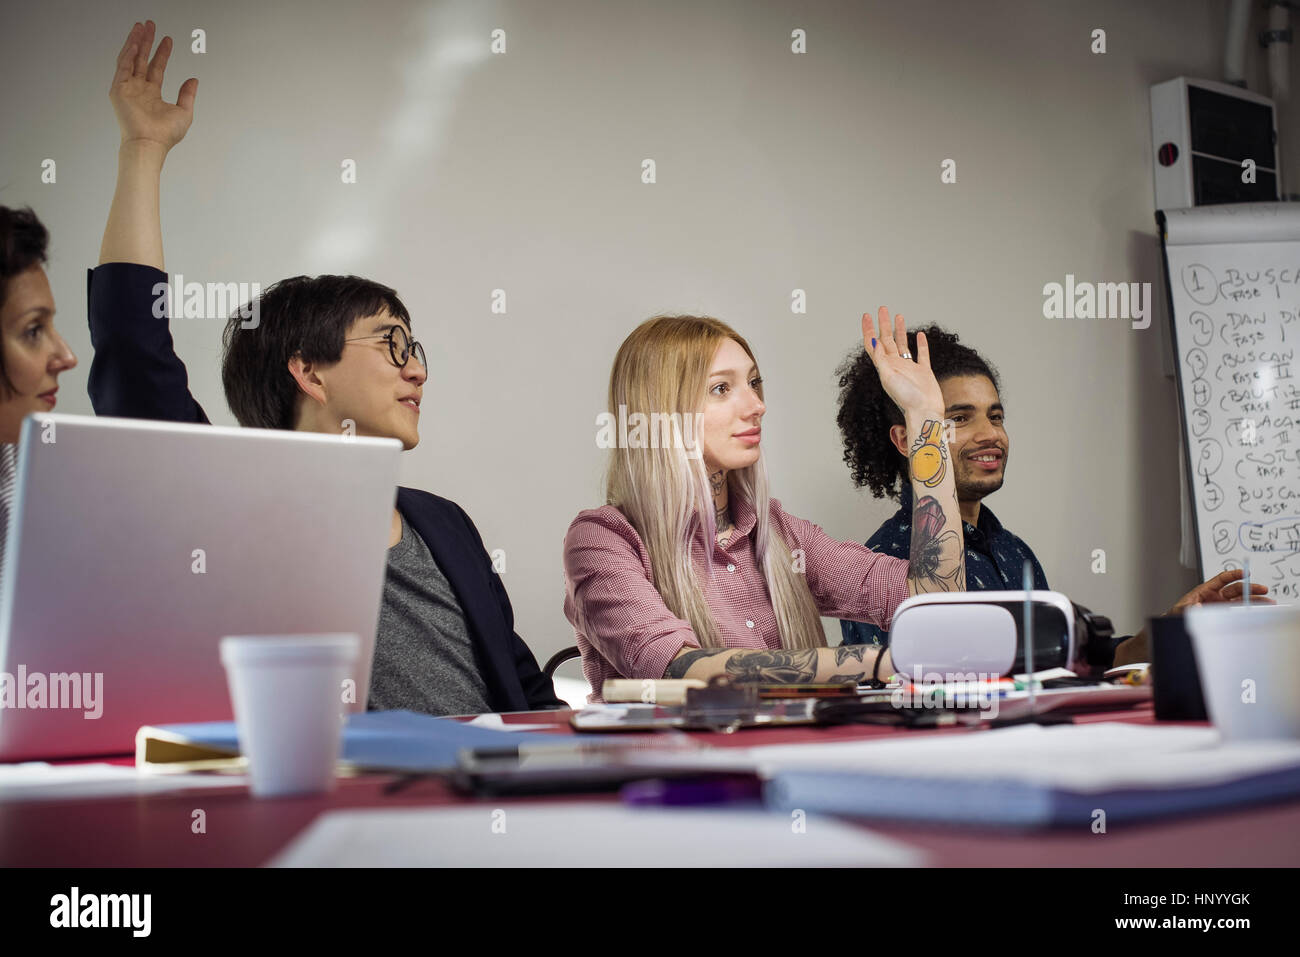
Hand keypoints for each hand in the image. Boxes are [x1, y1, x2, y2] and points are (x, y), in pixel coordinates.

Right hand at [110, 21, 196, 151]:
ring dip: (135, 42)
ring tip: (141, 27)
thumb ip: (187, 94)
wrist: (150, 143)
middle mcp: (138, 89)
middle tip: (151, 25)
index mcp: (151, 94)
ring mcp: (127, 88)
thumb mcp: (184, 112)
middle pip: (142, 59)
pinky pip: (123, 66)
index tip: (168, 40)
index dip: (162, 53)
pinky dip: (128, 52)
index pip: (156, 67)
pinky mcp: (118, 89)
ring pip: (130, 59)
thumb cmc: (165, 135)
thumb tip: (194, 80)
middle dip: (147, 41)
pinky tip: (135, 41)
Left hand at [862, 306, 942, 415]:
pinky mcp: (924, 371)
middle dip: (884, 324)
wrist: (925, 412)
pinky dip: (920, 343)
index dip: (868, 330)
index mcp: (885, 366)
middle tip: (882, 308)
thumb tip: (873, 342)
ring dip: (899, 330)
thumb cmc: (906, 398)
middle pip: (887, 340)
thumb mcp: (889, 378)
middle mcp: (895, 365)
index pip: (873, 344)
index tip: (866, 315)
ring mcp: (910, 368)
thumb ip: (881, 360)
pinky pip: (922, 354)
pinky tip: (919, 334)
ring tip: (898, 316)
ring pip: (902, 344)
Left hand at [1165, 568, 1272, 614]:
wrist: (1177, 623)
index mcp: (1206, 589)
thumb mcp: (1180, 609)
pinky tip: (1260, 611)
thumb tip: (1198, 607)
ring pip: (1242, 600)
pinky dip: (1250, 610)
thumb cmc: (1179, 613)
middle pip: (1236, 589)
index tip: (1246, 573)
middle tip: (1263, 589)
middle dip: (1250, 588)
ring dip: (1255, 600)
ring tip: (1268, 602)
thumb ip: (1187, 608)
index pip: (1223, 578)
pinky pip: (1240, 610)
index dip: (1234, 574)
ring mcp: (1222, 605)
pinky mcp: (1225, 614)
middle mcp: (1217, 596)